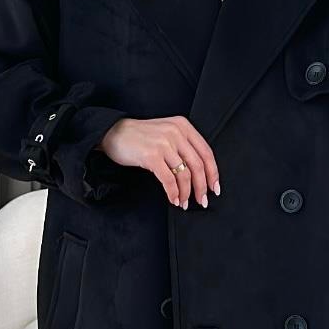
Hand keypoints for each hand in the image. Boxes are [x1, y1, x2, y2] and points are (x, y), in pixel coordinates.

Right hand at [98, 115, 219, 208]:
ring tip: (184, 202)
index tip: (214, 188)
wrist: (114, 132)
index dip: (213, 173)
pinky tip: (173, 199)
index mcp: (183, 126)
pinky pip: (168, 180)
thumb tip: (199, 173)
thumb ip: (183, 146)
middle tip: (202, 200)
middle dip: (202, 187)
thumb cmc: (140, 136)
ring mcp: (164, 144)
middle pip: (198, 165)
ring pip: (184, 174)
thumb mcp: (167, 133)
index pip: (206, 153)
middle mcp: (176, 133)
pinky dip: (173, 193)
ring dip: (186, 193)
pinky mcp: (151, 156)